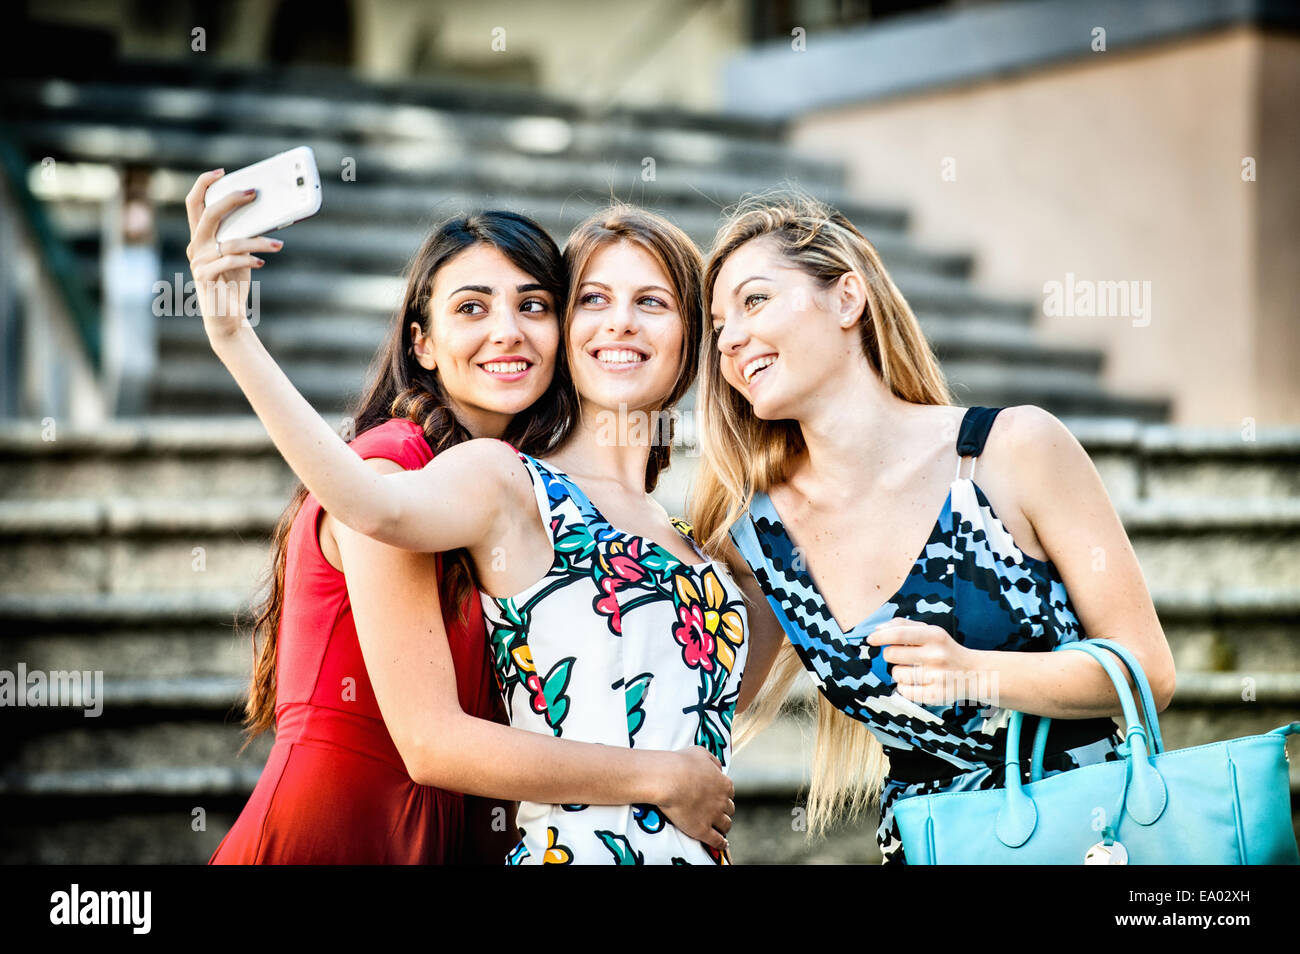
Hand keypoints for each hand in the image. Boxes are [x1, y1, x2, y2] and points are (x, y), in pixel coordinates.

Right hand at [184, 169, 282, 338]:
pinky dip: (249, 260)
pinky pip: (229, 261)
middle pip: (209, 214)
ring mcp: (198, 262)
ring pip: (229, 241)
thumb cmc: (234, 284)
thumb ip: (242, 237)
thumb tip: (265, 217)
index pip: (194, 204)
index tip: (222, 172)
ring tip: (278, 244)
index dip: (204, 184)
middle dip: (232, 199)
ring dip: (257, 241)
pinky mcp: (205, 277)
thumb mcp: (239, 255)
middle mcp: (195, 246)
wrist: (228, 318)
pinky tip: (261, 263)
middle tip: (254, 193)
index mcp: (200, 237)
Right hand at [655, 746, 734, 852]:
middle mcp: (722, 801)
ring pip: (726, 825)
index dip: (723, 795)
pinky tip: (722, 844)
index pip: (730, 792)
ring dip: (723, 826)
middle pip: (729, 809)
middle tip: (716, 812)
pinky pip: (717, 841)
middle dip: (724, 810)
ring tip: (720, 829)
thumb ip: (713, 761)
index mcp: (723, 783)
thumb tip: (719, 768)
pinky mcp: (703, 830)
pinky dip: (721, 843)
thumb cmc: (681, 763)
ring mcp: (713, 816)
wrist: (668, 779)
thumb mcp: (701, 753)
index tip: (718, 797)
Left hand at [865, 618, 983, 706]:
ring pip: (896, 673)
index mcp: (935, 636)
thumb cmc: (944, 650)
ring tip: (915, 670)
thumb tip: (877, 630)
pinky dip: (904, 687)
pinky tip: (916, 683)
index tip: (870, 639)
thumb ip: (904, 626)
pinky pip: (903, 691)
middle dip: (891, 655)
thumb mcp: (931, 632)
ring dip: (899, 672)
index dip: (881, 636)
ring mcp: (936, 677)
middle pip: (892, 655)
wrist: (974, 673)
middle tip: (902, 656)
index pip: (900, 634)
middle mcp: (936, 655)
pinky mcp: (935, 695)